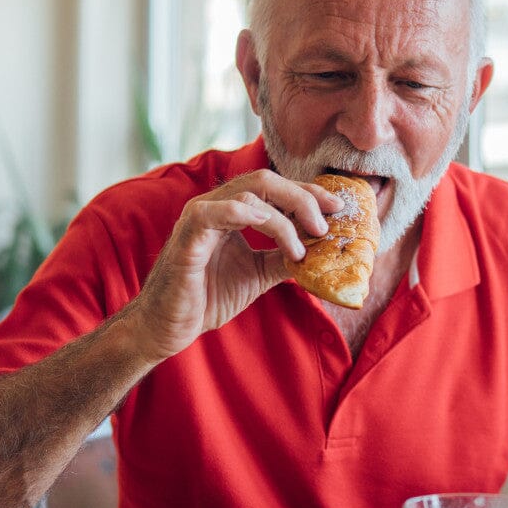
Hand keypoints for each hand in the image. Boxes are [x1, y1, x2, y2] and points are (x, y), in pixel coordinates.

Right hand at [124, 169, 342, 361]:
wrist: (169, 327)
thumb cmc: (208, 297)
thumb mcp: (259, 274)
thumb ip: (285, 258)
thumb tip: (323, 250)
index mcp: (233, 210)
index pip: (276, 188)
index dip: (309, 193)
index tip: (338, 208)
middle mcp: (217, 205)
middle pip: (267, 181)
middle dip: (303, 198)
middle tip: (325, 225)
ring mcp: (200, 217)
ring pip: (249, 193)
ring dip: (284, 218)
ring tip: (300, 248)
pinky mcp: (187, 237)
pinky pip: (214, 212)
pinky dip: (243, 212)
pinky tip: (266, 225)